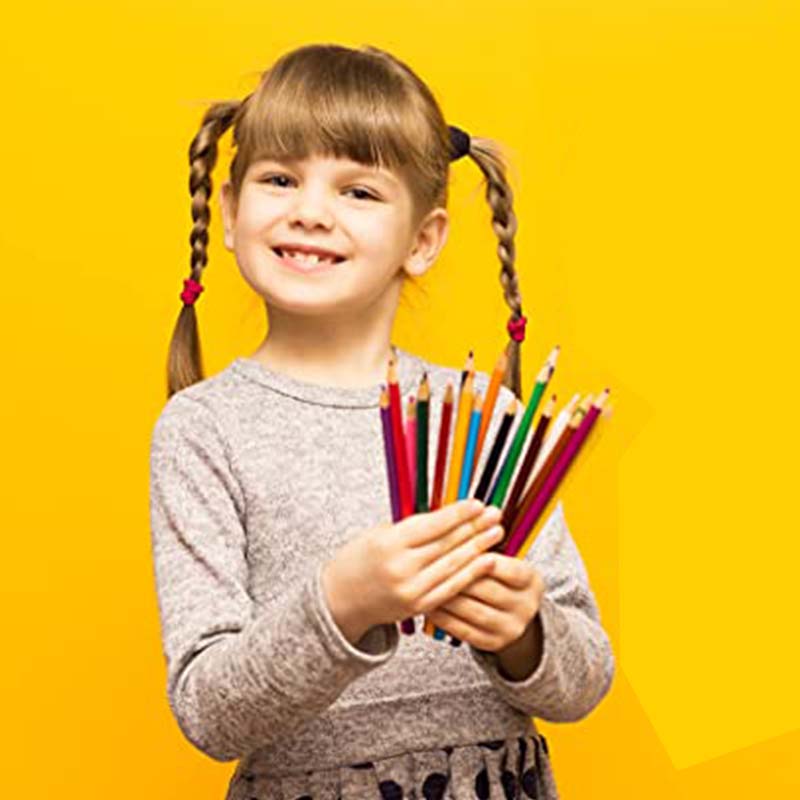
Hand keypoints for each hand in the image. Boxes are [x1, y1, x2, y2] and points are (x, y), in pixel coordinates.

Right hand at [322, 499, 505, 639]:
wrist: (339, 600)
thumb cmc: (359, 559)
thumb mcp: (378, 534)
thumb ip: (411, 527)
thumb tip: (449, 514)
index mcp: (389, 543)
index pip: (432, 525)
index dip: (458, 514)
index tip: (477, 503)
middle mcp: (401, 567)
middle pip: (447, 543)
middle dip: (475, 527)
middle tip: (496, 514)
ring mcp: (411, 589)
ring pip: (453, 565)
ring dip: (479, 547)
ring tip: (497, 533)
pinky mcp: (418, 606)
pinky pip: (451, 587)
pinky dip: (471, 573)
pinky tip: (486, 561)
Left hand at [426, 552, 545, 652]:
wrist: (511, 614)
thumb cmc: (500, 578)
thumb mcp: (506, 561)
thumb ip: (489, 547)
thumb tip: (468, 524)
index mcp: (532, 582)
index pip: (511, 571)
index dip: (486, 561)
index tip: (465, 551)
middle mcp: (526, 607)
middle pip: (488, 591)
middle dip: (460, 577)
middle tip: (435, 566)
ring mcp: (510, 628)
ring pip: (474, 612)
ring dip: (448, 597)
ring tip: (428, 586)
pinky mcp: (493, 643)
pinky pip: (465, 631)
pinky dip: (445, 618)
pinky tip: (430, 606)